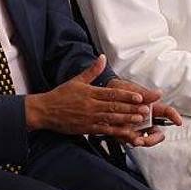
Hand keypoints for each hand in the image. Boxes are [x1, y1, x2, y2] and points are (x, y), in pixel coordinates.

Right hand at [25, 55, 150, 136]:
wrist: (44, 111)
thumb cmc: (60, 95)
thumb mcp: (76, 80)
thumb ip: (92, 70)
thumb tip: (102, 57)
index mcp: (90, 92)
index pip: (112, 93)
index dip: (126, 95)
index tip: (139, 96)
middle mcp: (91, 105)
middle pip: (114, 107)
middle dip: (131, 108)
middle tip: (146, 109)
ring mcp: (89, 118)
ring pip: (111, 118)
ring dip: (126, 119)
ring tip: (140, 119)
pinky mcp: (86, 128)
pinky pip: (103, 130)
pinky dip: (115, 131)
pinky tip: (125, 132)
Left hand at [107, 78, 183, 147]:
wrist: (101, 95)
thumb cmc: (119, 90)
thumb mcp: (130, 89)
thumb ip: (145, 94)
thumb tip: (160, 93)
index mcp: (150, 107)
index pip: (166, 112)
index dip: (174, 116)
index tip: (178, 122)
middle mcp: (145, 120)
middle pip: (157, 134)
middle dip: (153, 139)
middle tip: (147, 139)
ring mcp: (136, 128)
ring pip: (144, 139)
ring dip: (141, 141)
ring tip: (135, 140)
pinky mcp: (124, 133)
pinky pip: (129, 140)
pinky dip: (127, 139)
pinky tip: (123, 136)